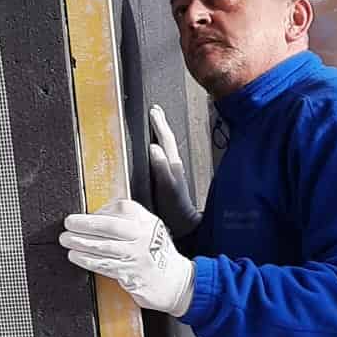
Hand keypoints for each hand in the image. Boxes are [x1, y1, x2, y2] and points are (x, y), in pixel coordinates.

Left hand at [59, 199, 195, 315]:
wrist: (176, 281)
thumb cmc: (157, 254)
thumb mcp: (149, 228)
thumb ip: (128, 220)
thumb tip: (95, 216)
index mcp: (146, 221)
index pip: (120, 209)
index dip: (98, 212)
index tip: (83, 216)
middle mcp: (143, 236)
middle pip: (110, 226)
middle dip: (85, 225)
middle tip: (68, 224)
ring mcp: (138, 256)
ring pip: (105, 246)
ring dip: (82, 243)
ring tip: (67, 240)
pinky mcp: (131, 274)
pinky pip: (105, 265)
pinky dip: (88, 260)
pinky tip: (76, 257)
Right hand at [148, 105, 200, 237]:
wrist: (184, 225)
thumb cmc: (175, 208)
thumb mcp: (167, 188)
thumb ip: (162, 168)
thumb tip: (154, 147)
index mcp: (173, 164)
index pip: (165, 139)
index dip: (159, 124)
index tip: (153, 111)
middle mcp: (173, 165)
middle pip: (167, 139)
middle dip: (160, 124)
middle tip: (154, 111)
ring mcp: (171, 172)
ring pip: (165, 147)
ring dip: (159, 134)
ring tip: (154, 124)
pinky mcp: (168, 179)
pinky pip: (162, 157)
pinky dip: (157, 148)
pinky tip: (153, 150)